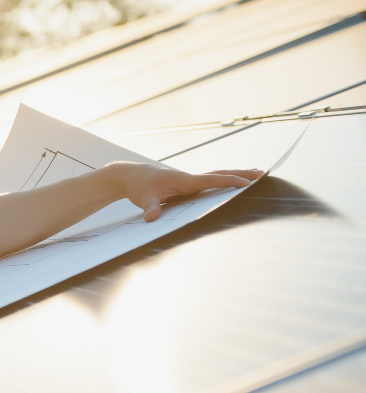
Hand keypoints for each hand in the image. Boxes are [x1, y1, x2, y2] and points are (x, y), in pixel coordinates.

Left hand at [111, 162, 263, 221]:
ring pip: (216, 176)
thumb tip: (151, 218)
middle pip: (219, 174)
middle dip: (240, 174)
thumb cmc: (138, 187)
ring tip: (256, 175)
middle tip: (262, 174)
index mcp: (183, 180)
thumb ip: (150, 208)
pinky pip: (210, 181)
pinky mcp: (187, 184)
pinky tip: (232, 183)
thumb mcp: (143, 199)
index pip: (210, 180)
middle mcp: (189, 178)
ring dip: (235, 175)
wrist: (130, 176)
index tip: (246, 183)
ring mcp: (189, 180)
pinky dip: (224, 180)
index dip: (228, 181)